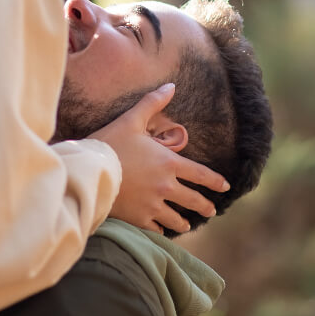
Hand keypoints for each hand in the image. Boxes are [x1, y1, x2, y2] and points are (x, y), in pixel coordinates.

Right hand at [88, 83, 229, 233]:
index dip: (215, 182)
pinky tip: (161, 230)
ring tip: (186, 225)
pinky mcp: (138, 218)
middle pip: (193, 200)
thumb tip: (171, 85)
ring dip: (183, 222)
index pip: (201, 175)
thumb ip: (153, 103)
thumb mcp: (131, 119)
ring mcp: (153, 205)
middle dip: (205, 206)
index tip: (225, 187)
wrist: (89, 170)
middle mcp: (166, 187)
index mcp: (169, 164)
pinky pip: (156, 228)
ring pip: (177, 220)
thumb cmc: (110, 142)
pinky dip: (160, 229)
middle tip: (212, 211)